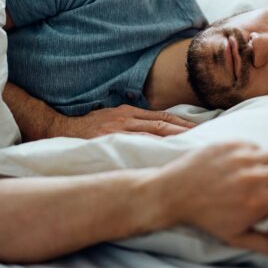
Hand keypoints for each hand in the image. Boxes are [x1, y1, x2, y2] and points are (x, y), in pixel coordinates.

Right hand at [49, 104, 196, 138]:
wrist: (60, 130)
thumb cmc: (88, 128)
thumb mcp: (112, 117)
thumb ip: (133, 122)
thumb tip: (158, 131)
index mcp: (129, 112)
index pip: (163, 116)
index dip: (183, 122)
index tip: (201, 129)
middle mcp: (127, 118)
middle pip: (164, 124)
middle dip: (186, 131)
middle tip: (207, 138)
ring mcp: (119, 129)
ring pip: (155, 134)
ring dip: (176, 140)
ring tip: (194, 147)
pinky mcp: (110, 139)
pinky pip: (138, 144)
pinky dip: (156, 148)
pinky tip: (169, 155)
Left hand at [150, 141, 267, 254]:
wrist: (174, 193)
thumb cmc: (206, 218)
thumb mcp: (235, 238)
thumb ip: (266, 244)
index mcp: (259, 201)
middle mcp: (254, 177)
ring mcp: (242, 157)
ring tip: (265, 174)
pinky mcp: (230, 144)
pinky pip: (256, 145)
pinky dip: (256, 155)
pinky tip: (245, 165)